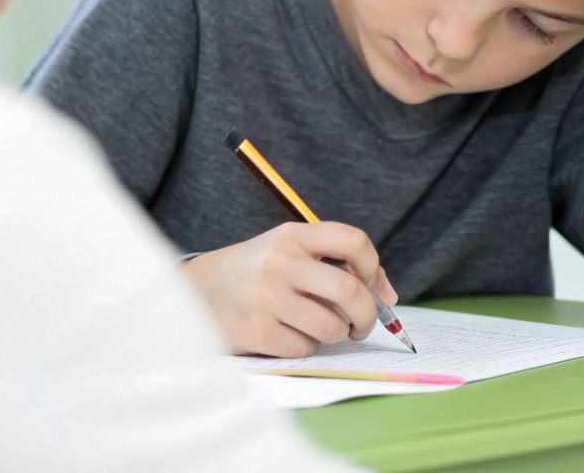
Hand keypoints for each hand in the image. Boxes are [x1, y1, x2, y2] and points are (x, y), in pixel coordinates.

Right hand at [181, 222, 398, 357]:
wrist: (196, 292)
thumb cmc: (257, 273)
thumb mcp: (290, 254)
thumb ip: (339, 267)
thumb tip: (388, 298)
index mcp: (292, 236)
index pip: (352, 241)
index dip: (373, 266)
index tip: (370, 283)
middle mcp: (280, 262)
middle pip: (349, 289)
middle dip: (366, 314)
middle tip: (361, 324)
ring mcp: (266, 298)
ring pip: (331, 326)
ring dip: (336, 334)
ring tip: (322, 329)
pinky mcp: (256, 332)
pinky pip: (305, 348)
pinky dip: (306, 347)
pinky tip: (290, 336)